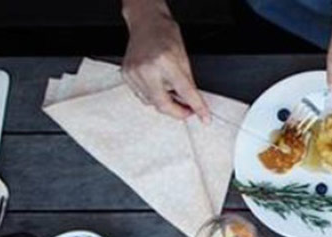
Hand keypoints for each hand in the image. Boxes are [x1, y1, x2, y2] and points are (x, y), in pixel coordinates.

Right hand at [121, 0, 209, 120]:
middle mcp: (146, 68)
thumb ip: (188, 84)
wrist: (146, 24)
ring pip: (152, 103)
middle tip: (188, 110)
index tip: (204, 117)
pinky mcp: (126, 75)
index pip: (185, 91)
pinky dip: (153, 96)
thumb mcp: (184, 59)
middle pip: (163, 104)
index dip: (197, 107)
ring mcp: (134, 72)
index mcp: (165, 61)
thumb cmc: (165, 36)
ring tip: (171, 91)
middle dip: (178, 112)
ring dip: (165, 103)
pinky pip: (142, 96)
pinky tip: (158, 85)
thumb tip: (193, 104)